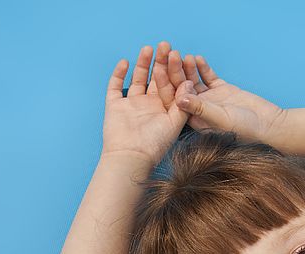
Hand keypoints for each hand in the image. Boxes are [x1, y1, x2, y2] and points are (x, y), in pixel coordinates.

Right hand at [101, 42, 194, 163]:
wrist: (130, 157)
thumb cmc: (155, 145)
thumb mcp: (175, 123)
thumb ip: (183, 102)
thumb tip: (190, 82)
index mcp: (164, 109)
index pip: (170, 85)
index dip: (174, 69)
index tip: (179, 54)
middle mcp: (148, 105)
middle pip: (155, 79)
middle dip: (160, 62)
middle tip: (165, 45)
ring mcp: (131, 104)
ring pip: (137, 79)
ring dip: (142, 64)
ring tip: (148, 49)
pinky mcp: (115, 105)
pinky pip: (115, 86)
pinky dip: (119, 74)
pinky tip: (125, 62)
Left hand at [168, 54, 288, 143]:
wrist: (269, 125)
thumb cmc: (246, 131)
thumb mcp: (221, 119)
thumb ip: (201, 108)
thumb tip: (179, 98)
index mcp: (194, 120)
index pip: (175, 101)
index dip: (166, 86)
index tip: (158, 69)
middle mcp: (199, 109)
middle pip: (182, 88)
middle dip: (175, 72)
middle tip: (170, 55)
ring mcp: (210, 99)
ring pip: (194, 80)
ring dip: (187, 68)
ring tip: (183, 55)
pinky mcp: (222, 90)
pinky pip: (208, 76)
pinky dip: (203, 68)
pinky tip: (197, 58)